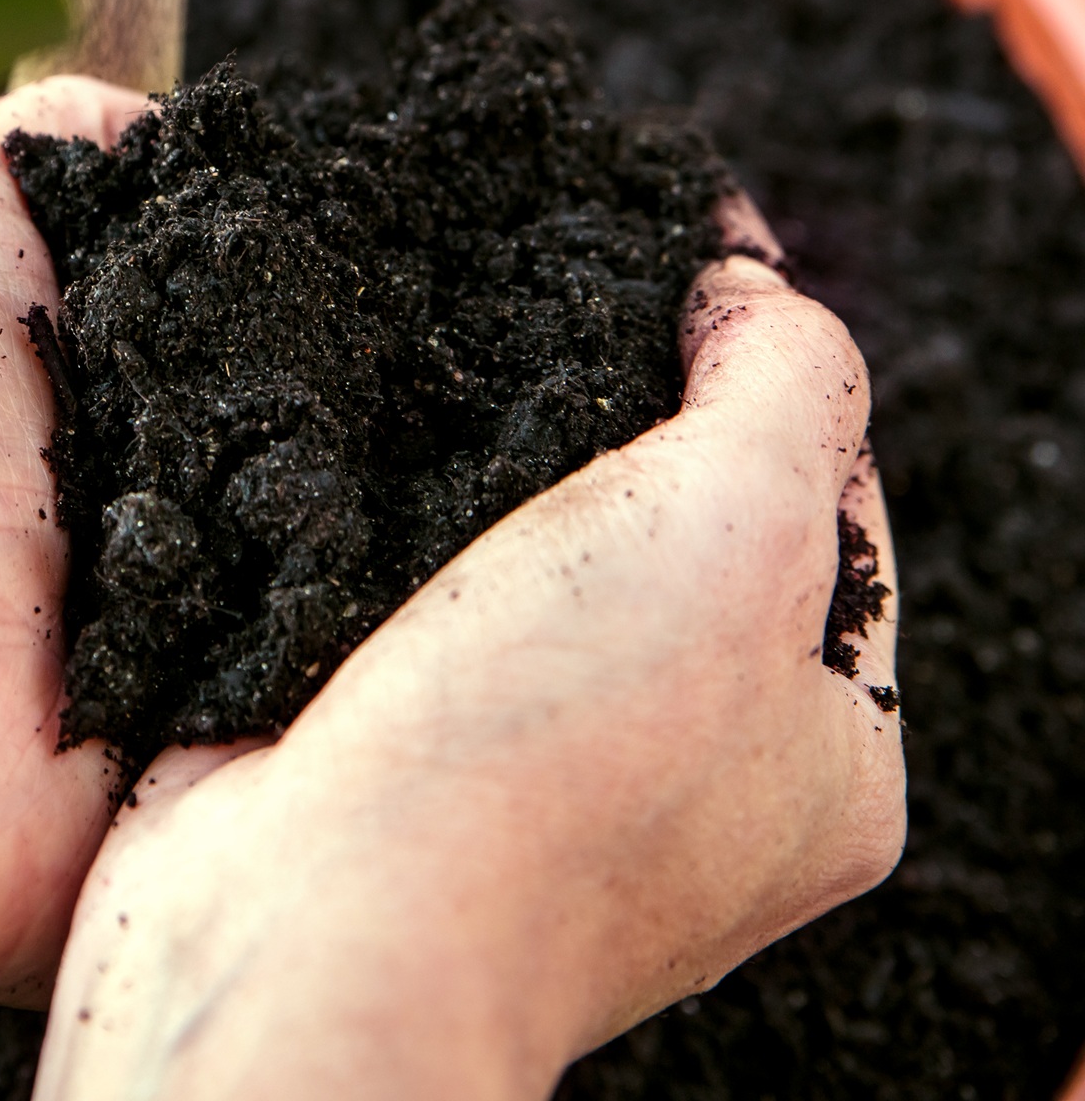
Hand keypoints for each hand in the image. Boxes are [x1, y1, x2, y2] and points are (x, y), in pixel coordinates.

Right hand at [34, 205, 904, 1100]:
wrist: (309, 931)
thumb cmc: (550, 760)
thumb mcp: (743, 531)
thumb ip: (787, 379)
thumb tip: (742, 279)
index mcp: (823, 743)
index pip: (830, 496)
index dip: (760, 341)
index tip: (672, 208)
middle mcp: (682, 758)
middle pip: (669, 508)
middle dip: (608, 369)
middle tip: (539, 232)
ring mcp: (523, 749)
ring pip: (521, 529)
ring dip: (478, 417)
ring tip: (430, 283)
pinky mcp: (384, 727)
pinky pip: (402, 568)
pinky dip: (378, 482)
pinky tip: (338, 394)